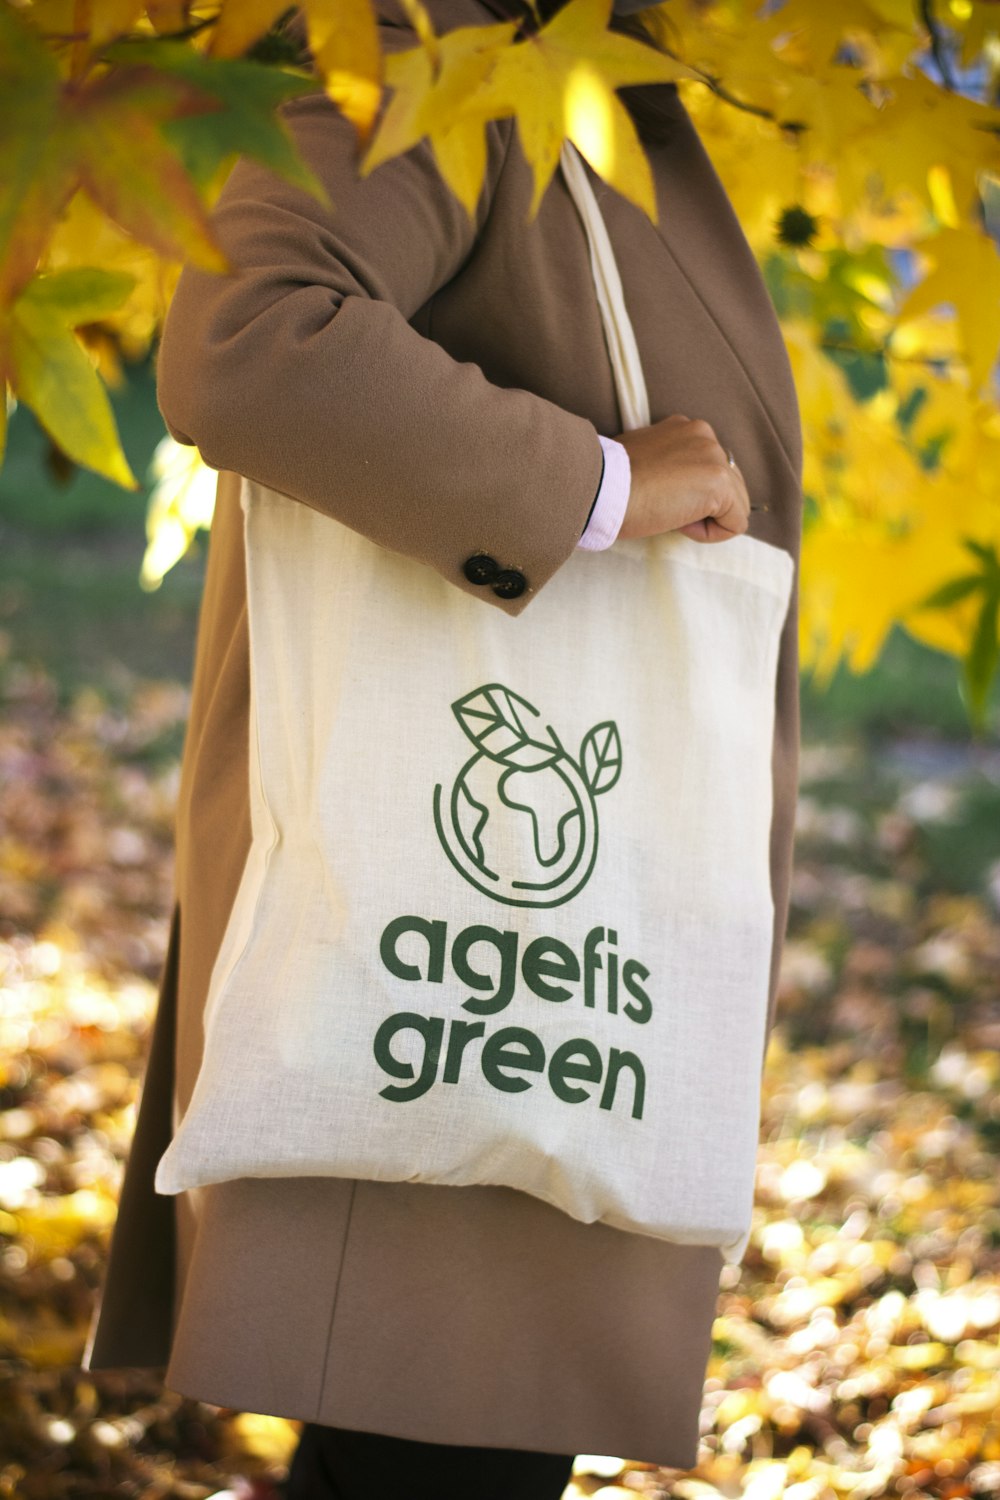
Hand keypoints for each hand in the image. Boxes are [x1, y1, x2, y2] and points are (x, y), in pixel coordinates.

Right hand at [615, 414, 750, 543]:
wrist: (602, 489)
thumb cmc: (611, 483)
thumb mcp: (644, 462)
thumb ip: (670, 467)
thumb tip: (682, 490)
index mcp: (687, 429)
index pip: (709, 469)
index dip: (688, 494)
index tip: (658, 495)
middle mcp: (706, 436)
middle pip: (730, 485)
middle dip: (702, 506)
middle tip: (663, 507)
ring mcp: (716, 458)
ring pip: (736, 505)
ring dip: (705, 519)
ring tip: (668, 513)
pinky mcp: (720, 484)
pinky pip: (735, 523)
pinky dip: (710, 534)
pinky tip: (679, 524)